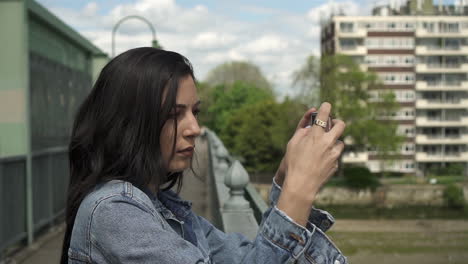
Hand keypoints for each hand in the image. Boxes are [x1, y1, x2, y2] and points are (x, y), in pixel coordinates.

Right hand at [277, 102, 344, 225]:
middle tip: (332, 124)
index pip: (324, 115)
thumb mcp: (292, 143)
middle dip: (337, 122)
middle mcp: (328, 142)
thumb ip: (302, 131)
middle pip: (341, 125)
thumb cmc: (294, 162)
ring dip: (333, 142)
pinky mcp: (336, 164)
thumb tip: (310, 127)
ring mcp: (334, 154)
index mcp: (316, 135)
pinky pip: (336, 156)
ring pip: (340, 142)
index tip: (326, 105)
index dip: (326, 107)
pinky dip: (330, 156)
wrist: (302, 184)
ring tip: (323, 148)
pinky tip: (320, 162)